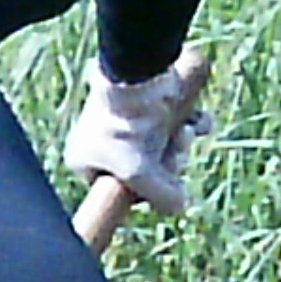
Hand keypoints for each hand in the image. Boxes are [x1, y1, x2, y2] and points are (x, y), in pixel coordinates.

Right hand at [68, 59, 209, 216]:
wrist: (140, 73)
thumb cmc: (127, 124)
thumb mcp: (139, 171)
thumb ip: (159, 196)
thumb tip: (179, 208)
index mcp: (86, 159)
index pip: (118, 190)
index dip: (144, 192)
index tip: (161, 187)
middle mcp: (106, 142)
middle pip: (147, 169)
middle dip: (168, 163)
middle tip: (174, 152)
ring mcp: (132, 122)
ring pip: (165, 146)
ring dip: (182, 143)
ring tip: (183, 131)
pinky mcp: (153, 103)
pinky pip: (179, 122)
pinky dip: (193, 123)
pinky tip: (194, 120)